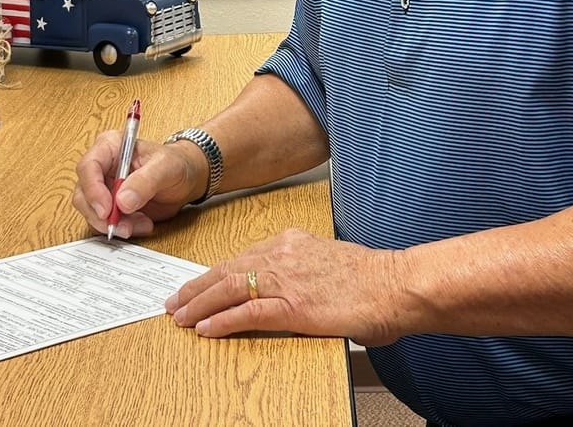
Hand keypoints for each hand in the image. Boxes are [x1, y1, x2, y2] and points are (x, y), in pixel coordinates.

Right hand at [72, 132, 203, 238]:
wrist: (187, 179)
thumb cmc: (177, 163)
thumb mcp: (166, 167)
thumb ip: (145, 181)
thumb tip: (122, 201)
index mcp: (111, 146)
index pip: (88, 166)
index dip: (93, 190)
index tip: (106, 209)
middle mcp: (103, 167)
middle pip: (83, 194)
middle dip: (100, 215)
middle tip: (122, 226)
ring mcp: (104, 188)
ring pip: (92, 212)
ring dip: (115, 224)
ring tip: (141, 223)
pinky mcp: (111, 207)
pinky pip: (106, 223)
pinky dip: (123, 228)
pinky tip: (142, 224)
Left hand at [165, 228, 403, 345]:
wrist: (397, 285)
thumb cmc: (373, 279)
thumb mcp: (331, 262)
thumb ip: (307, 269)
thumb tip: (298, 288)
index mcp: (293, 242)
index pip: (243, 256)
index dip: (216, 272)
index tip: (199, 283)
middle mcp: (284, 255)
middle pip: (228, 269)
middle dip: (197, 287)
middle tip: (175, 301)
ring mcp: (287, 280)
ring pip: (230, 288)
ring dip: (200, 304)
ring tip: (179, 316)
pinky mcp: (294, 307)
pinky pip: (248, 314)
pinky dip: (223, 321)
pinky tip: (205, 329)